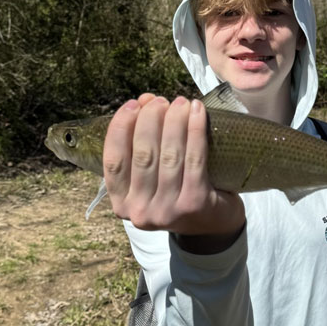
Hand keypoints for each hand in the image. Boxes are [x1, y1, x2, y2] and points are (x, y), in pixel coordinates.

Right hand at [103, 94, 244, 247]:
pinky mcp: (195, 203)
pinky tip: (197, 112)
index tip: (133, 104)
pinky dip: (195, 130)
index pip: (114, 161)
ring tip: (180, 102)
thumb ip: (140, 144)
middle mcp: (140, 211)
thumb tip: (144, 101)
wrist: (212, 224)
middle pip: (143, 155)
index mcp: (122, 203)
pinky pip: (194, 159)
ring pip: (169, 155)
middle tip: (161, 101)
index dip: (121, 128)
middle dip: (150, 120)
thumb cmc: (176, 192)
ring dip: (174, 121)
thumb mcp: (151, 177)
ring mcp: (168, 210)